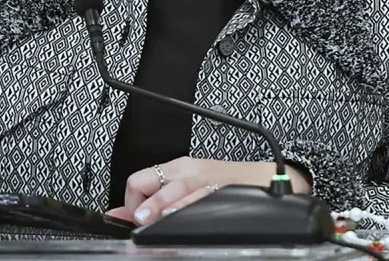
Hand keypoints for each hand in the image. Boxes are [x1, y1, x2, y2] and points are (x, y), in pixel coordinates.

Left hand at [107, 158, 309, 225]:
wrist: (261, 178)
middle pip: (147, 180)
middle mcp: (185, 171)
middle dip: (137, 203)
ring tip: (146, 218)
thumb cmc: (224, 183)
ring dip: (156, 205)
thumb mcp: (189, 185)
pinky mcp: (218, 190)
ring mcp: (201, 180)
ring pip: (172, 188)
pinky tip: (178, 214)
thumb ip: (158, 200)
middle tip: (137, 220)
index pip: (138, 180)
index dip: (130, 203)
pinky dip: (185, 206)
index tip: (132, 219)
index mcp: (176, 168)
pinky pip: (198, 197)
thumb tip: (127, 216)